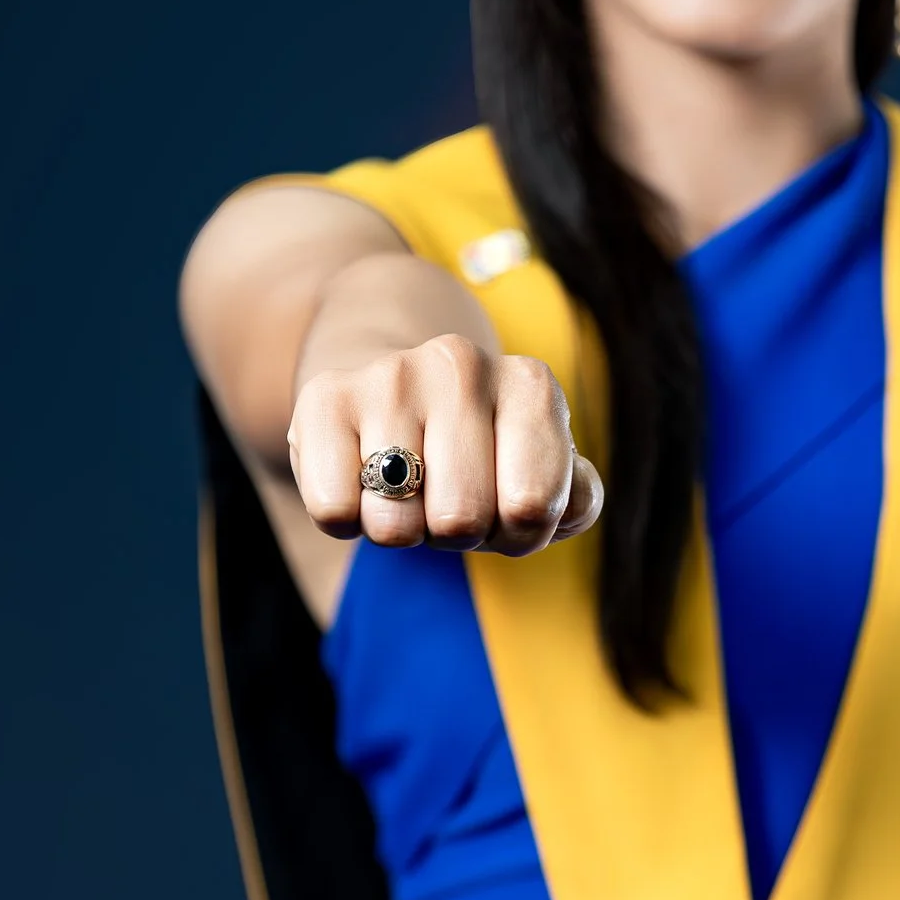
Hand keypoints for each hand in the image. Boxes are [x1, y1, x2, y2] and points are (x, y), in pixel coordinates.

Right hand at [289, 335, 603, 556]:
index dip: (520, 533)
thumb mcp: (544, 475)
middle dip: (458, 535)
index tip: (509, 508)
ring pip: (395, 524)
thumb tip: (544, 508)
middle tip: (451, 500)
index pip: (531, 509)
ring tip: (410, 489)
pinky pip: (334, 511)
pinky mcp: (324, 397)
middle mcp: (462, 365)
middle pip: (460, 520)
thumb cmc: (485, 454)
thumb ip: (575, 499)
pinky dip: (347, 520)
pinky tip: (362, 481)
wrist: (399, 390)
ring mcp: (391, 376)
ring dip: (403, 531)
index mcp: (531, 385)